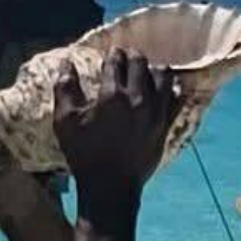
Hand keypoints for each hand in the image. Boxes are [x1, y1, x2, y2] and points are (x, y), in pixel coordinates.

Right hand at [51, 50, 175, 200]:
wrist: (110, 186)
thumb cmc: (83, 154)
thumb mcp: (65, 122)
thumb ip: (64, 89)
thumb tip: (65, 65)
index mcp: (112, 95)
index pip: (116, 62)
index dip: (112, 55)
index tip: (111, 53)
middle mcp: (138, 98)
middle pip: (141, 63)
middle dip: (132, 56)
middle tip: (127, 57)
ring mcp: (156, 112)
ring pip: (163, 76)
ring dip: (153, 69)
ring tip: (145, 71)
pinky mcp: (165, 125)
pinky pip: (175, 98)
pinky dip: (170, 89)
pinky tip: (162, 90)